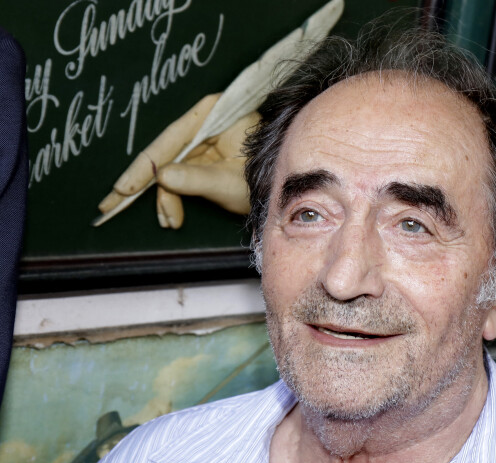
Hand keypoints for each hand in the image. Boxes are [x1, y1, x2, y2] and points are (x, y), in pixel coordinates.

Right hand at [97, 93, 258, 228]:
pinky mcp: (204, 158)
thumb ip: (195, 178)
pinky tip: (172, 215)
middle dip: (147, 185)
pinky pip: (181, 176)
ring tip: (169, 220)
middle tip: (115, 205)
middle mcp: (204, 124)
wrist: (286, 184)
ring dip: (165, 198)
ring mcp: (204, 142)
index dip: (144, 166)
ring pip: (171, 169)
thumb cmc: (266, 175)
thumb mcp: (229, 181)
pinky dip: (175, 197)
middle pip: (165, 154)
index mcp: (212, 115)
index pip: (169, 140)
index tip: (124, 187)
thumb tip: (162, 177)